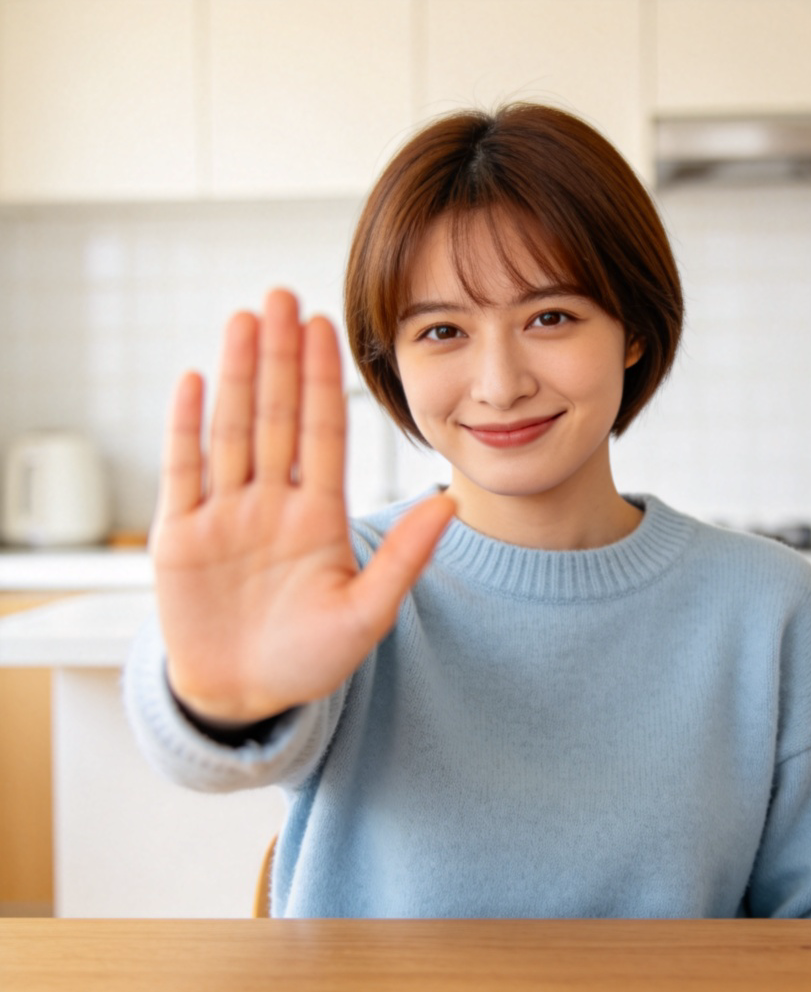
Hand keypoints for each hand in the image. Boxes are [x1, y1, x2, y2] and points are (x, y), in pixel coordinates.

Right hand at [150, 289, 454, 725]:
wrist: (244, 696)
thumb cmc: (308, 660)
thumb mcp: (365, 614)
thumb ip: (405, 558)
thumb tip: (451, 502)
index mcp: (318, 517)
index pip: (323, 433)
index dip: (323, 380)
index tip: (326, 326)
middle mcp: (271, 504)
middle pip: (276, 416)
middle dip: (279, 357)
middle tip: (283, 294)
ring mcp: (224, 515)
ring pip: (231, 430)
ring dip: (235, 374)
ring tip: (244, 319)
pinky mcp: (179, 536)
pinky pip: (182, 471)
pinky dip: (184, 426)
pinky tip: (192, 380)